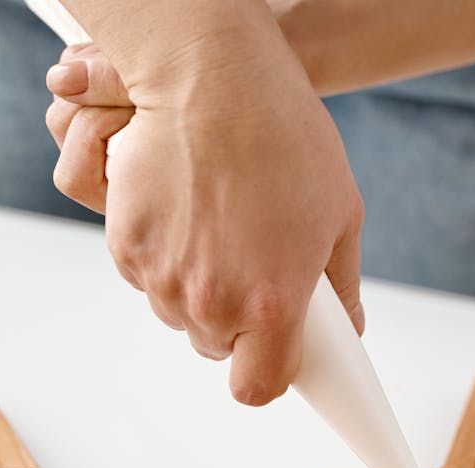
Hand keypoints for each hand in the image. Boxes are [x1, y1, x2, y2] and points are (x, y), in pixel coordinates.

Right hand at [46, 29, 364, 405]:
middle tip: (251, 266)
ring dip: (196, 289)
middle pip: (217, 347)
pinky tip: (187, 213)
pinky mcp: (126, 246)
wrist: (211, 73)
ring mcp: (162, 277)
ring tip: (220, 228)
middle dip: (234, 320)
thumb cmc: (282, 135)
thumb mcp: (340, 215)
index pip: (258, 386)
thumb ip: (342, 286)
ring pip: (179, 314)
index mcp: (271, 304)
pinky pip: (145, 277)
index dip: (265, 374)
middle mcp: (212, 301)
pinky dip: (163, 257)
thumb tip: (348, 325)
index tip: (270, 359)